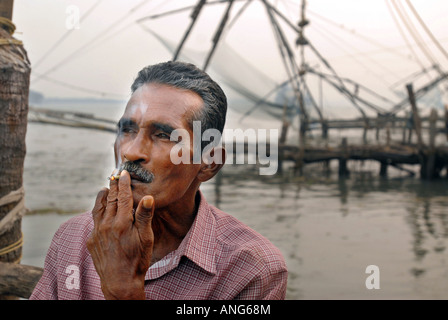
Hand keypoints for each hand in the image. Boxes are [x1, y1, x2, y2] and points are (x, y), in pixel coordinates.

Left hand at [87, 170, 154, 299]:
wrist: (120, 282)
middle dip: (113, 186)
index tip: (123, 173)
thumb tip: (148, 197)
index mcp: (122, 223)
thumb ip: (145, 216)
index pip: (123, 197)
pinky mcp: (91, 240)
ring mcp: (97, 233)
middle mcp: (107, 225)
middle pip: (110, 200)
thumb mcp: (146, 238)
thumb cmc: (138, 260)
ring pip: (98, 208)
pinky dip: (99, 212)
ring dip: (103, 197)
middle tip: (114, 175)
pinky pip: (94, 222)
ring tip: (106, 189)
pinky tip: (102, 212)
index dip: (123, 184)